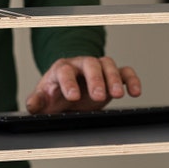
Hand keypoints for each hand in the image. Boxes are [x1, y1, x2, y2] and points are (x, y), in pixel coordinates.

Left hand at [25, 56, 141, 114]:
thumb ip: (36, 101)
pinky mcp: (111, 77)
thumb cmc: (54, 96)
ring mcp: (97, 69)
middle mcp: (80, 65)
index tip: (73, 97)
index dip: (69, 82)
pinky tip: (135, 92)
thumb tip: (33, 104)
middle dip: (95, 79)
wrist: (66, 95)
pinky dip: (131, 79)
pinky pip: (124, 72)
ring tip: (117, 95)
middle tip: (98, 96)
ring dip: (114, 78)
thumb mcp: (42, 101)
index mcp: (61, 69)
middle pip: (89, 63)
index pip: (64, 71)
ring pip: (107, 64)